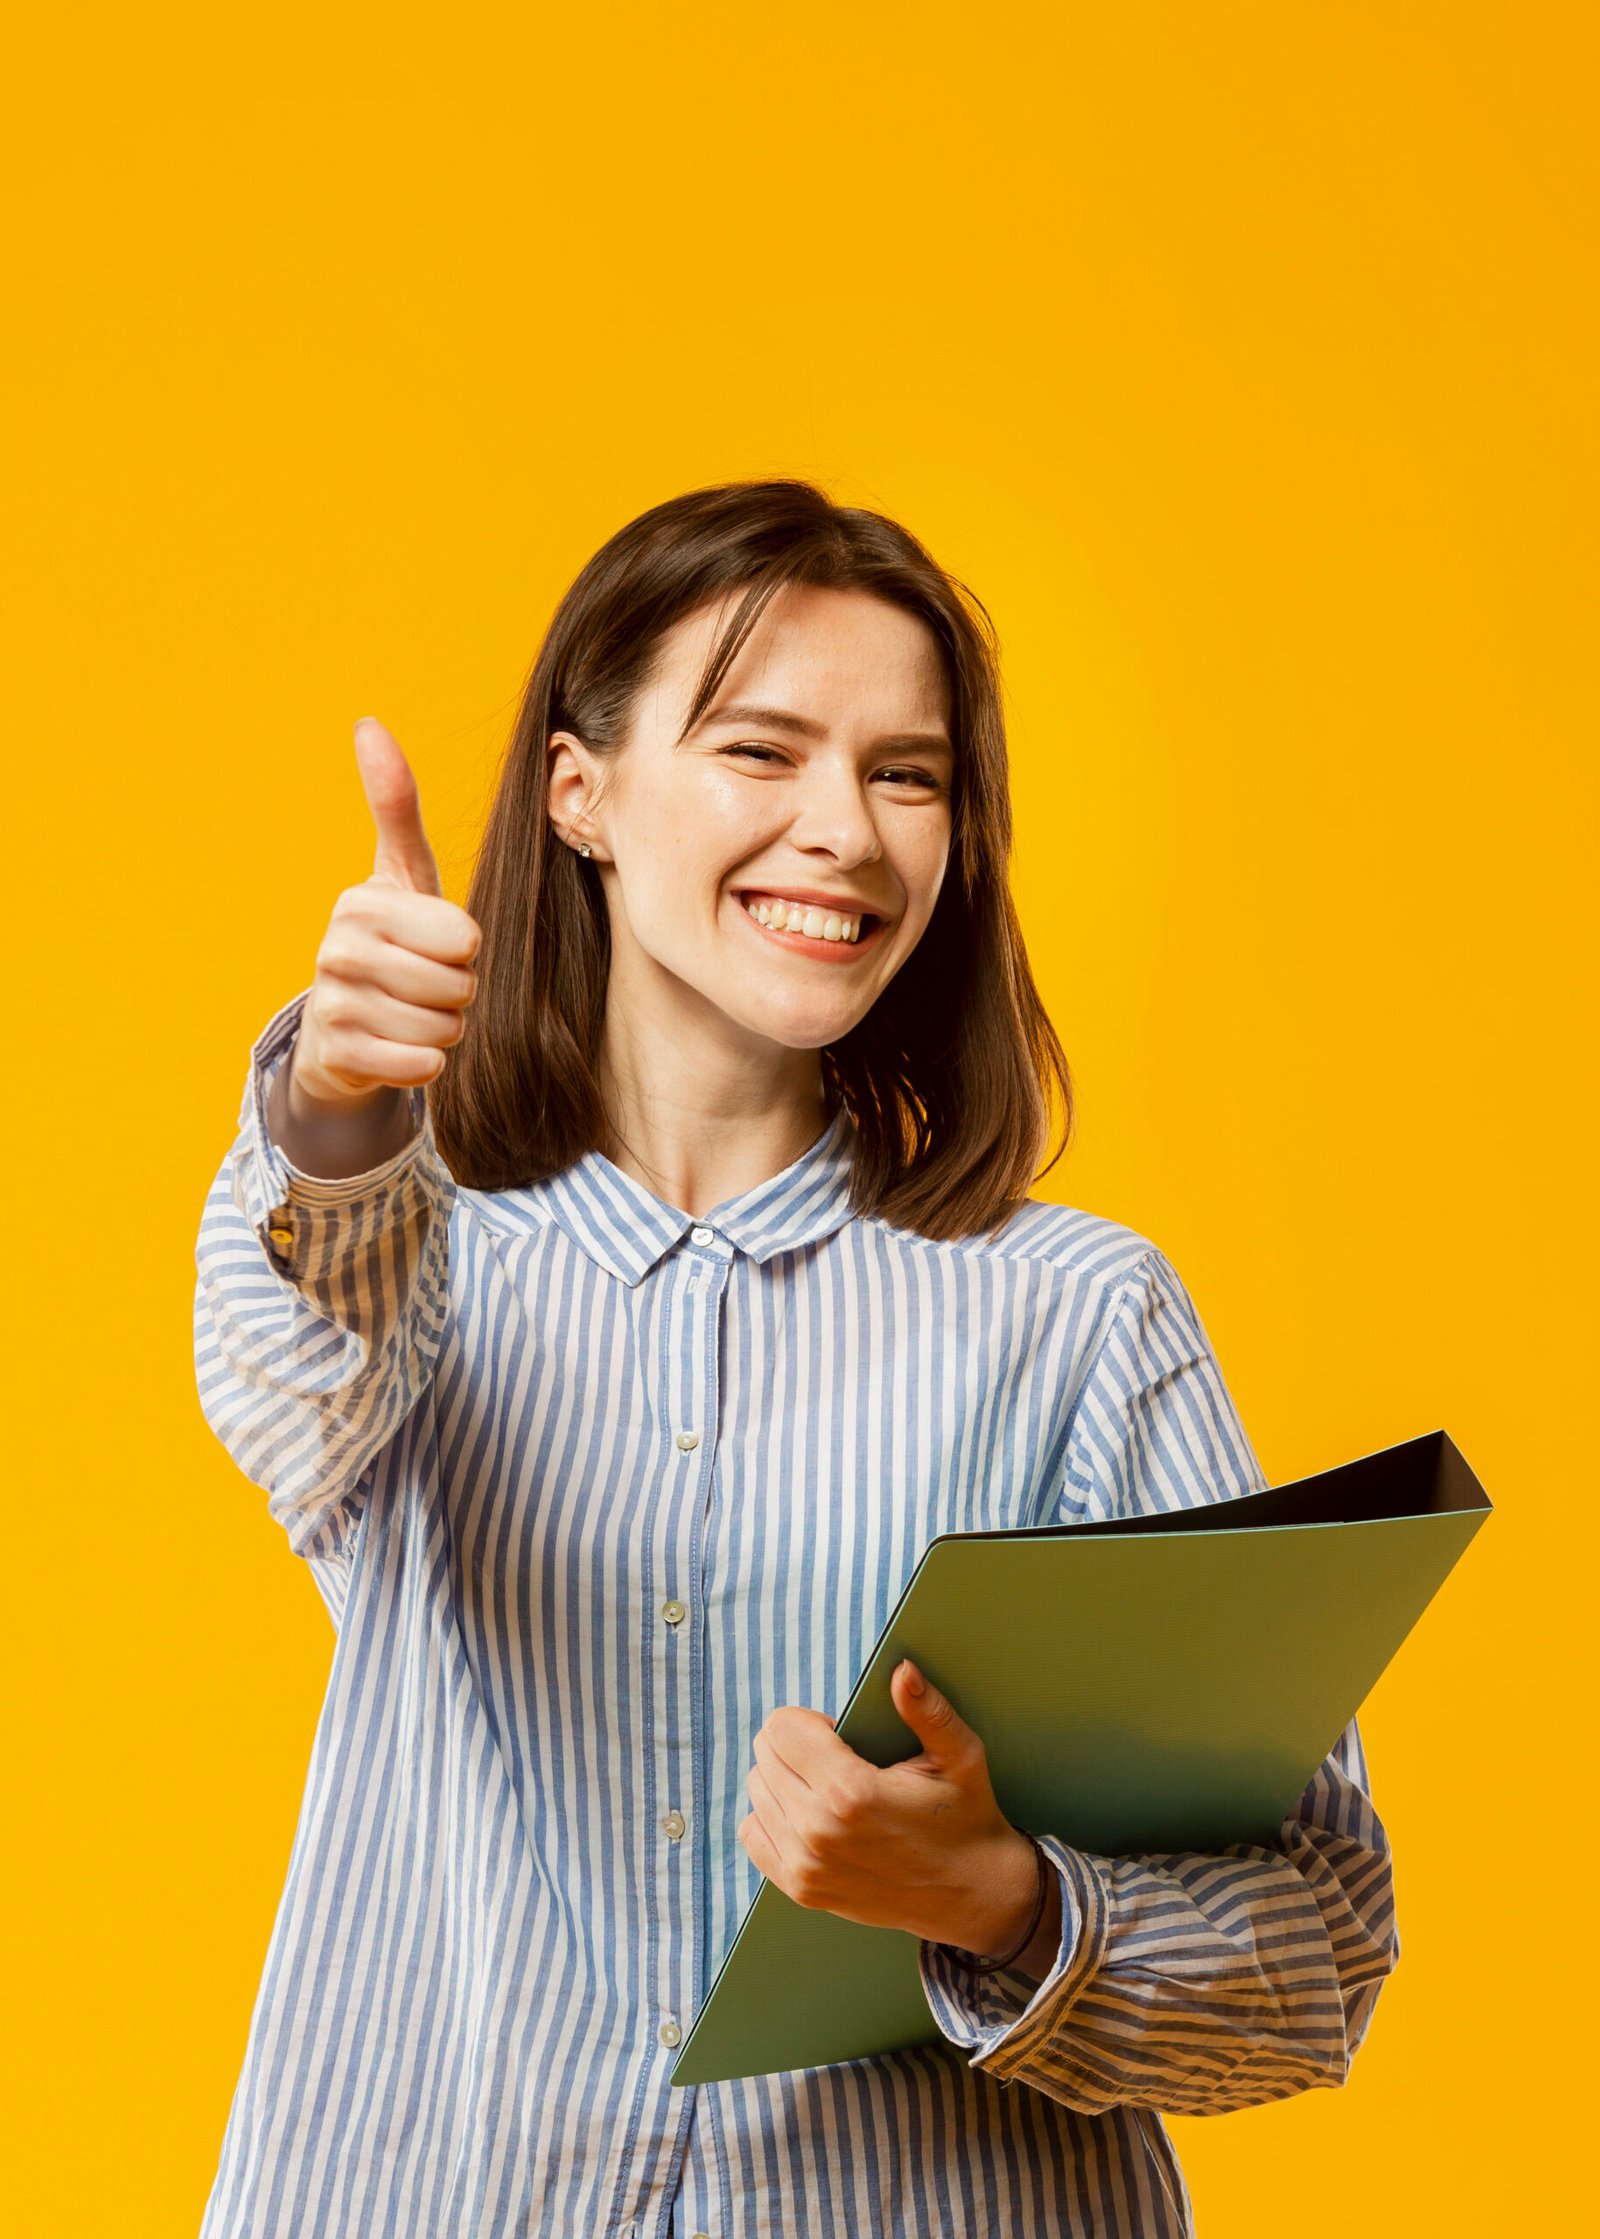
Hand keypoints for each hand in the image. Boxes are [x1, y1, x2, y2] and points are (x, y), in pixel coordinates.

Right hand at [292, 718, 483, 1108]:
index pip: (463, 936)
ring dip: (443, 1028)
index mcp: (363, 901)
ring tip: (411, 1012)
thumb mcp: (401, 873)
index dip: (464, 949)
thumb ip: (393, 804)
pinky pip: (421, 1065)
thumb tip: (368, 723)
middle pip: (457, 983)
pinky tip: (400, 1046)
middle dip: (458, 992)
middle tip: (427, 984)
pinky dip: (426, 1063)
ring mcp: (333, 1002)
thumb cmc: (392, 940)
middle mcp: (339, 947)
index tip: (436, 943)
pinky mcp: (338, 1054)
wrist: (342, 1026)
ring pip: (444, 1026)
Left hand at [738, 1658, 1054, 1963]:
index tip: (838, 1733)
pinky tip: (808, 1814)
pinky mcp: (802, 1890)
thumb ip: (927, 1710)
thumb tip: (902, 1670)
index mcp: (852, 1793)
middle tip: (837, 1759)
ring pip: (757, 1790)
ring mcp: (806, 1866)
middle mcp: (819, 1832)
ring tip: (826, 1786)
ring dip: (784, 1779)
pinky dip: (773, 1816)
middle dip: (795, 1745)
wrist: (972, 1895)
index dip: (809, 1720)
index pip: (781, 1728)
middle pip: (766, 1755)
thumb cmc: (964, 1817)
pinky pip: (753, 1832)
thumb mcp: (960, 1757)